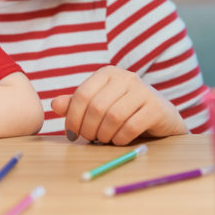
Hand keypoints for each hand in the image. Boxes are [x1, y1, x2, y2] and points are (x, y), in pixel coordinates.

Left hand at [50, 66, 185, 144]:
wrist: (160, 117)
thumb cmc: (124, 111)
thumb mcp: (98, 105)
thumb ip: (76, 104)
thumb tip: (54, 105)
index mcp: (107, 73)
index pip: (82, 94)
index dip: (73, 117)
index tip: (71, 134)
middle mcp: (126, 77)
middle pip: (96, 107)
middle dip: (88, 129)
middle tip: (89, 139)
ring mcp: (143, 91)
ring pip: (113, 117)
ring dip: (104, 135)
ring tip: (104, 139)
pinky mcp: (156, 108)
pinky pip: (131, 127)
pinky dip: (120, 139)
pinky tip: (119, 141)